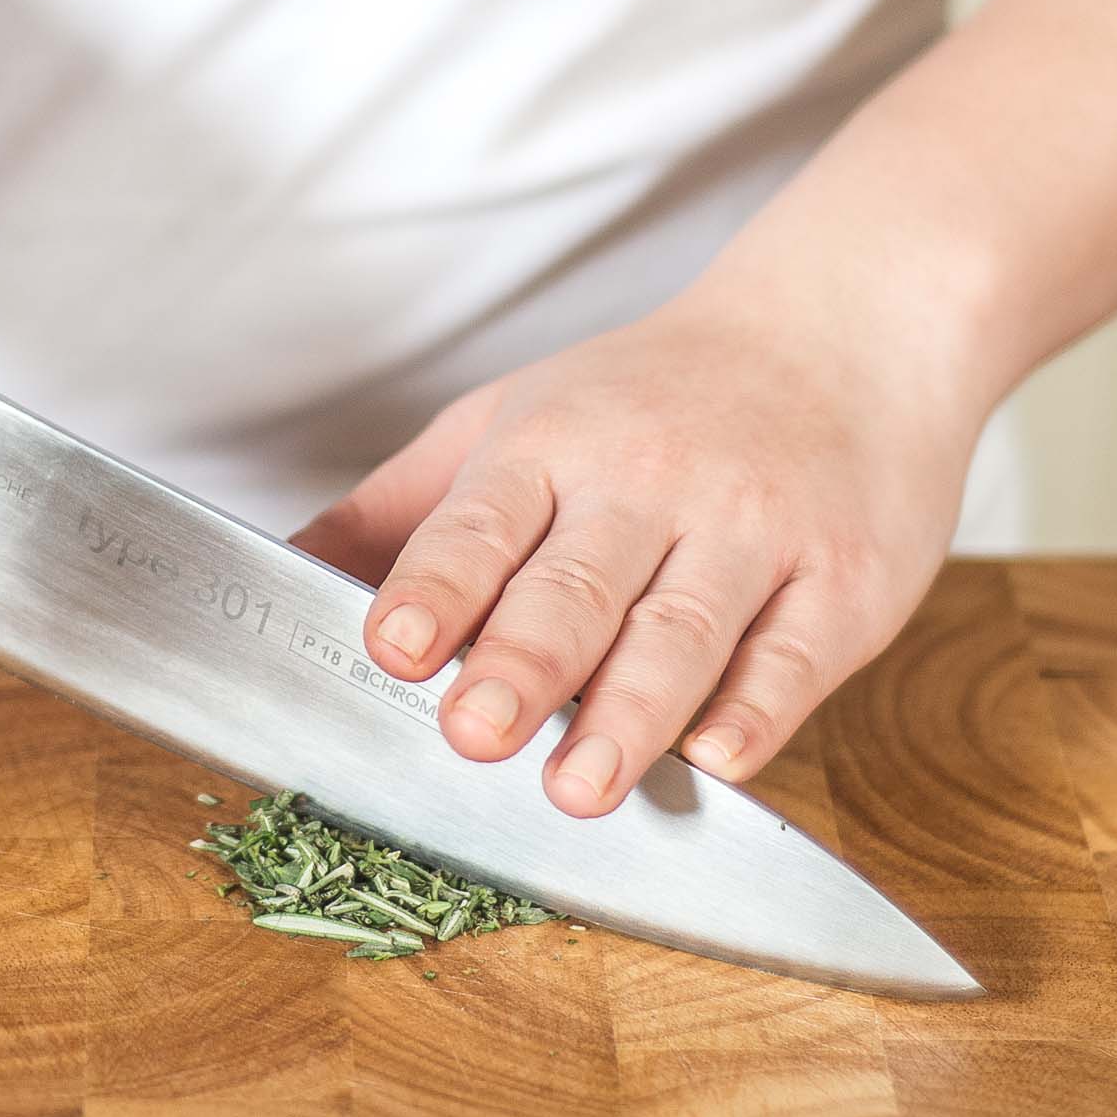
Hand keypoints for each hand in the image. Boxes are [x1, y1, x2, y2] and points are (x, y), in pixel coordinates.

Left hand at [292, 282, 982, 817]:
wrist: (846, 330)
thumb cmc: (650, 398)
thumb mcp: (508, 421)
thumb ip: (397, 514)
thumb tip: (271, 574)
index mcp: (551, 444)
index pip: (480, 524)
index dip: (435, 589)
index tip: (396, 648)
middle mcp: (650, 483)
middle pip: (576, 587)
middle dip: (522, 665)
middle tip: (473, 735)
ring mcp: (754, 530)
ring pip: (682, 631)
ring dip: (628, 715)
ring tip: (578, 787)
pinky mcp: (842, 584)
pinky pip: (793, 657)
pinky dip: (755, 709)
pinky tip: (716, 758)